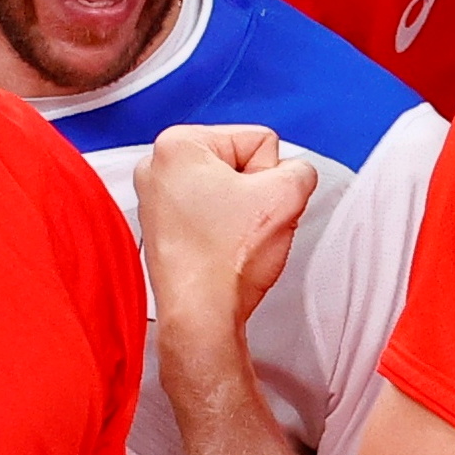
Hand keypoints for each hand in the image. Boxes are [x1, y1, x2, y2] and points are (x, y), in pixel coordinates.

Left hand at [137, 124, 317, 343]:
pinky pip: (209, 214)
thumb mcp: (287, 195)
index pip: (259, 139)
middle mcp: (156, 165)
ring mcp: (154, 198)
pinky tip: (222, 249)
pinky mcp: (160, 227)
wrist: (200, 315)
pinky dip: (221, 229)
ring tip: (233, 239)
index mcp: (178, 144)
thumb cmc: (225, 260)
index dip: (271, 175)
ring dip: (240, 212)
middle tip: (246, 224)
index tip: (254, 206)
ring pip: (226, 190)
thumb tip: (292, 174)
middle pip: (239, 163)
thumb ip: (301, 169)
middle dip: (254, 193)